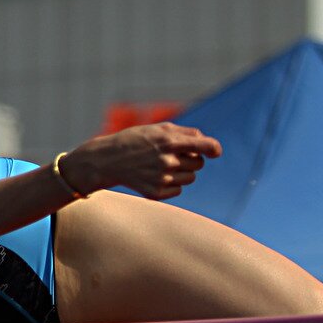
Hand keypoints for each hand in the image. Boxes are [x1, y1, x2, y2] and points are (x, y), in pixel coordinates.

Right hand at [60, 123, 221, 199]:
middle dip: (191, 159)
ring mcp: (162, 178)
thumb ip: (185, 133)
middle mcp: (168, 161)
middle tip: (174, 155)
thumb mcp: (157, 129)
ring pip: (190, 178)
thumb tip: (206, 143)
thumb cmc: (135, 141)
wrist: (107, 160)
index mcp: (169, 141)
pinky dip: (172, 184)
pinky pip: (178, 190)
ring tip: (163, 166)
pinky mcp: (156, 193)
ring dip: (182, 173)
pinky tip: (155, 177)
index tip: (215, 151)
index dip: (213, 149)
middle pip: (198, 164)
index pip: (204, 146)